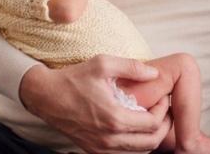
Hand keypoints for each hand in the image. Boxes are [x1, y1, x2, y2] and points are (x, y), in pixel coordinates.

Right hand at [19, 55, 169, 152]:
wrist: (46, 96)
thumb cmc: (74, 79)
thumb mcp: (103, 64)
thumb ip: (132, 67)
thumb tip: (155, 73)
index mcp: (114, 118)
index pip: (153, 124)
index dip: (164, 111)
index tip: (163, 98)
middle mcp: (109, 138)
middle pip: (150, 142)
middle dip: (163, 126)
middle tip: (163, 110)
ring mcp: (100, 147)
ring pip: (139, 152)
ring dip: (150, 137)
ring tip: (152, 117)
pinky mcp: (93, 150)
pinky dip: (135, 144)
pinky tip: (135, 127)